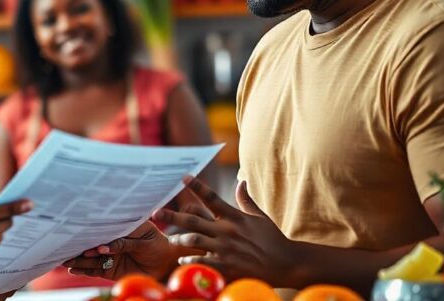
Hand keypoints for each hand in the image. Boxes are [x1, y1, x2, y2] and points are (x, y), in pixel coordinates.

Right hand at [62, 220, 176, 280]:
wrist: (165, 260)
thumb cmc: (156, 243)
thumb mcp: (144, 239)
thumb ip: (125, 242)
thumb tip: (104, 247)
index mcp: (118, 227)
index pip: (101, 227)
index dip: (89, 229)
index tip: (77, 231)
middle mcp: (110, 240)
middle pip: (91, 242)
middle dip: (77, 245)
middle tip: (64, 247)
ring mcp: (108, 255)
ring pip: (90, 257)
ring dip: (78, 259)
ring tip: (66, 260)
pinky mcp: (109, 269)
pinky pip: (94, 270)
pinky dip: (84, 270)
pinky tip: (74, 268)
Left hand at [154, 177, 300, 286]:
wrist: (287, 263)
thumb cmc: (272, 239)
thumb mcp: (259, 217)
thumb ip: (246, 200)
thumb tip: (241, 180)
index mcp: (235, 216)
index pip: (212, 197)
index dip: (197, 186)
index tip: (183, 177)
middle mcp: (228, 230)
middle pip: (194, 219)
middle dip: (173, 215)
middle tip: (156, 212)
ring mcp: (226, 249)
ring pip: (194, 240)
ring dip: (179, 239)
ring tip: (170, 238)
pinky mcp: (228, 266)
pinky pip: (203, 262)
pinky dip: (191, 261)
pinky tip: (182, 260)